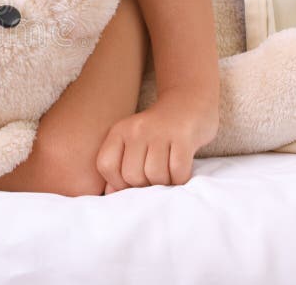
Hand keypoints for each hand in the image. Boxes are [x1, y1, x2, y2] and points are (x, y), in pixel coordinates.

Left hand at [96, 89, 218, 193]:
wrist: (189, 101)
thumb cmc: (158, 131)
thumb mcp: (133, 142)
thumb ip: (119, 165)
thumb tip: (110, 194)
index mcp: (119, 131)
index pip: (106, 165)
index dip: (117, 183)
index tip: (131, 183)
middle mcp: (136, 129)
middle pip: (132, 176)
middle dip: (145, 186)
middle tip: (155, 180)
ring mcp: (160, 131)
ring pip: (155, 176)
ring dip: (164, 183)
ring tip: (168, 175)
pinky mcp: (184, 136)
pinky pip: (178, 171)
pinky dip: (180, 179)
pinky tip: (181, 172)